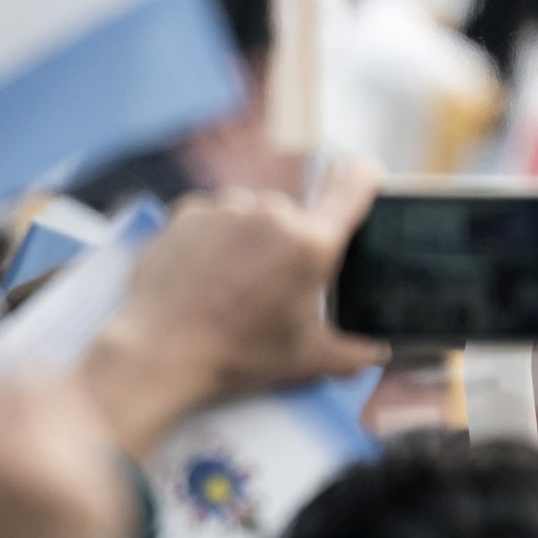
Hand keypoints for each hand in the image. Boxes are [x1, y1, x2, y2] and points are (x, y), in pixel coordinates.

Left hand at [83, 160, 388, 458]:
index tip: (366, 178)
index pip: (355, 183)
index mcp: (311, 244)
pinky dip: (214, 238)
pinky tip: (205, 274)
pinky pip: (215, 216)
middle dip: (290, 244)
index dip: (366, 177)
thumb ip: (355, 353)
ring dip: (250, 239)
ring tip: (233, 285)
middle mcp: (272, 214)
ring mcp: (226, 208)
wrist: (159, 354)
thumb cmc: (238, 356)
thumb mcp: (308, 360)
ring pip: (253, 214)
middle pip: (297, 214)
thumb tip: (378, 352)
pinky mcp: (188, 212)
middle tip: (272, 287)